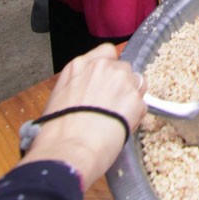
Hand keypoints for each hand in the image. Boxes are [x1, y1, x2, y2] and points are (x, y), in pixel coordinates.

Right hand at [20, 43, 147, 187]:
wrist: (69, 148)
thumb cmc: (57, 131)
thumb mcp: (58, 97)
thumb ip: (78, 85)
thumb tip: (87, 93)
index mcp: (80, 65)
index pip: (106, 52)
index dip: (110, 67)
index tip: (108, 80)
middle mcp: (104, 67)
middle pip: (123, 68)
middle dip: (120, 84)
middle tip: (111, 105)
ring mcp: (122, 81)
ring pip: (136, 83)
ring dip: (130, 97)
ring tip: (117, 117)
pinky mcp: (136, 99)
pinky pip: (141, 105)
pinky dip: (135, 116)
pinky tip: (121, 127)